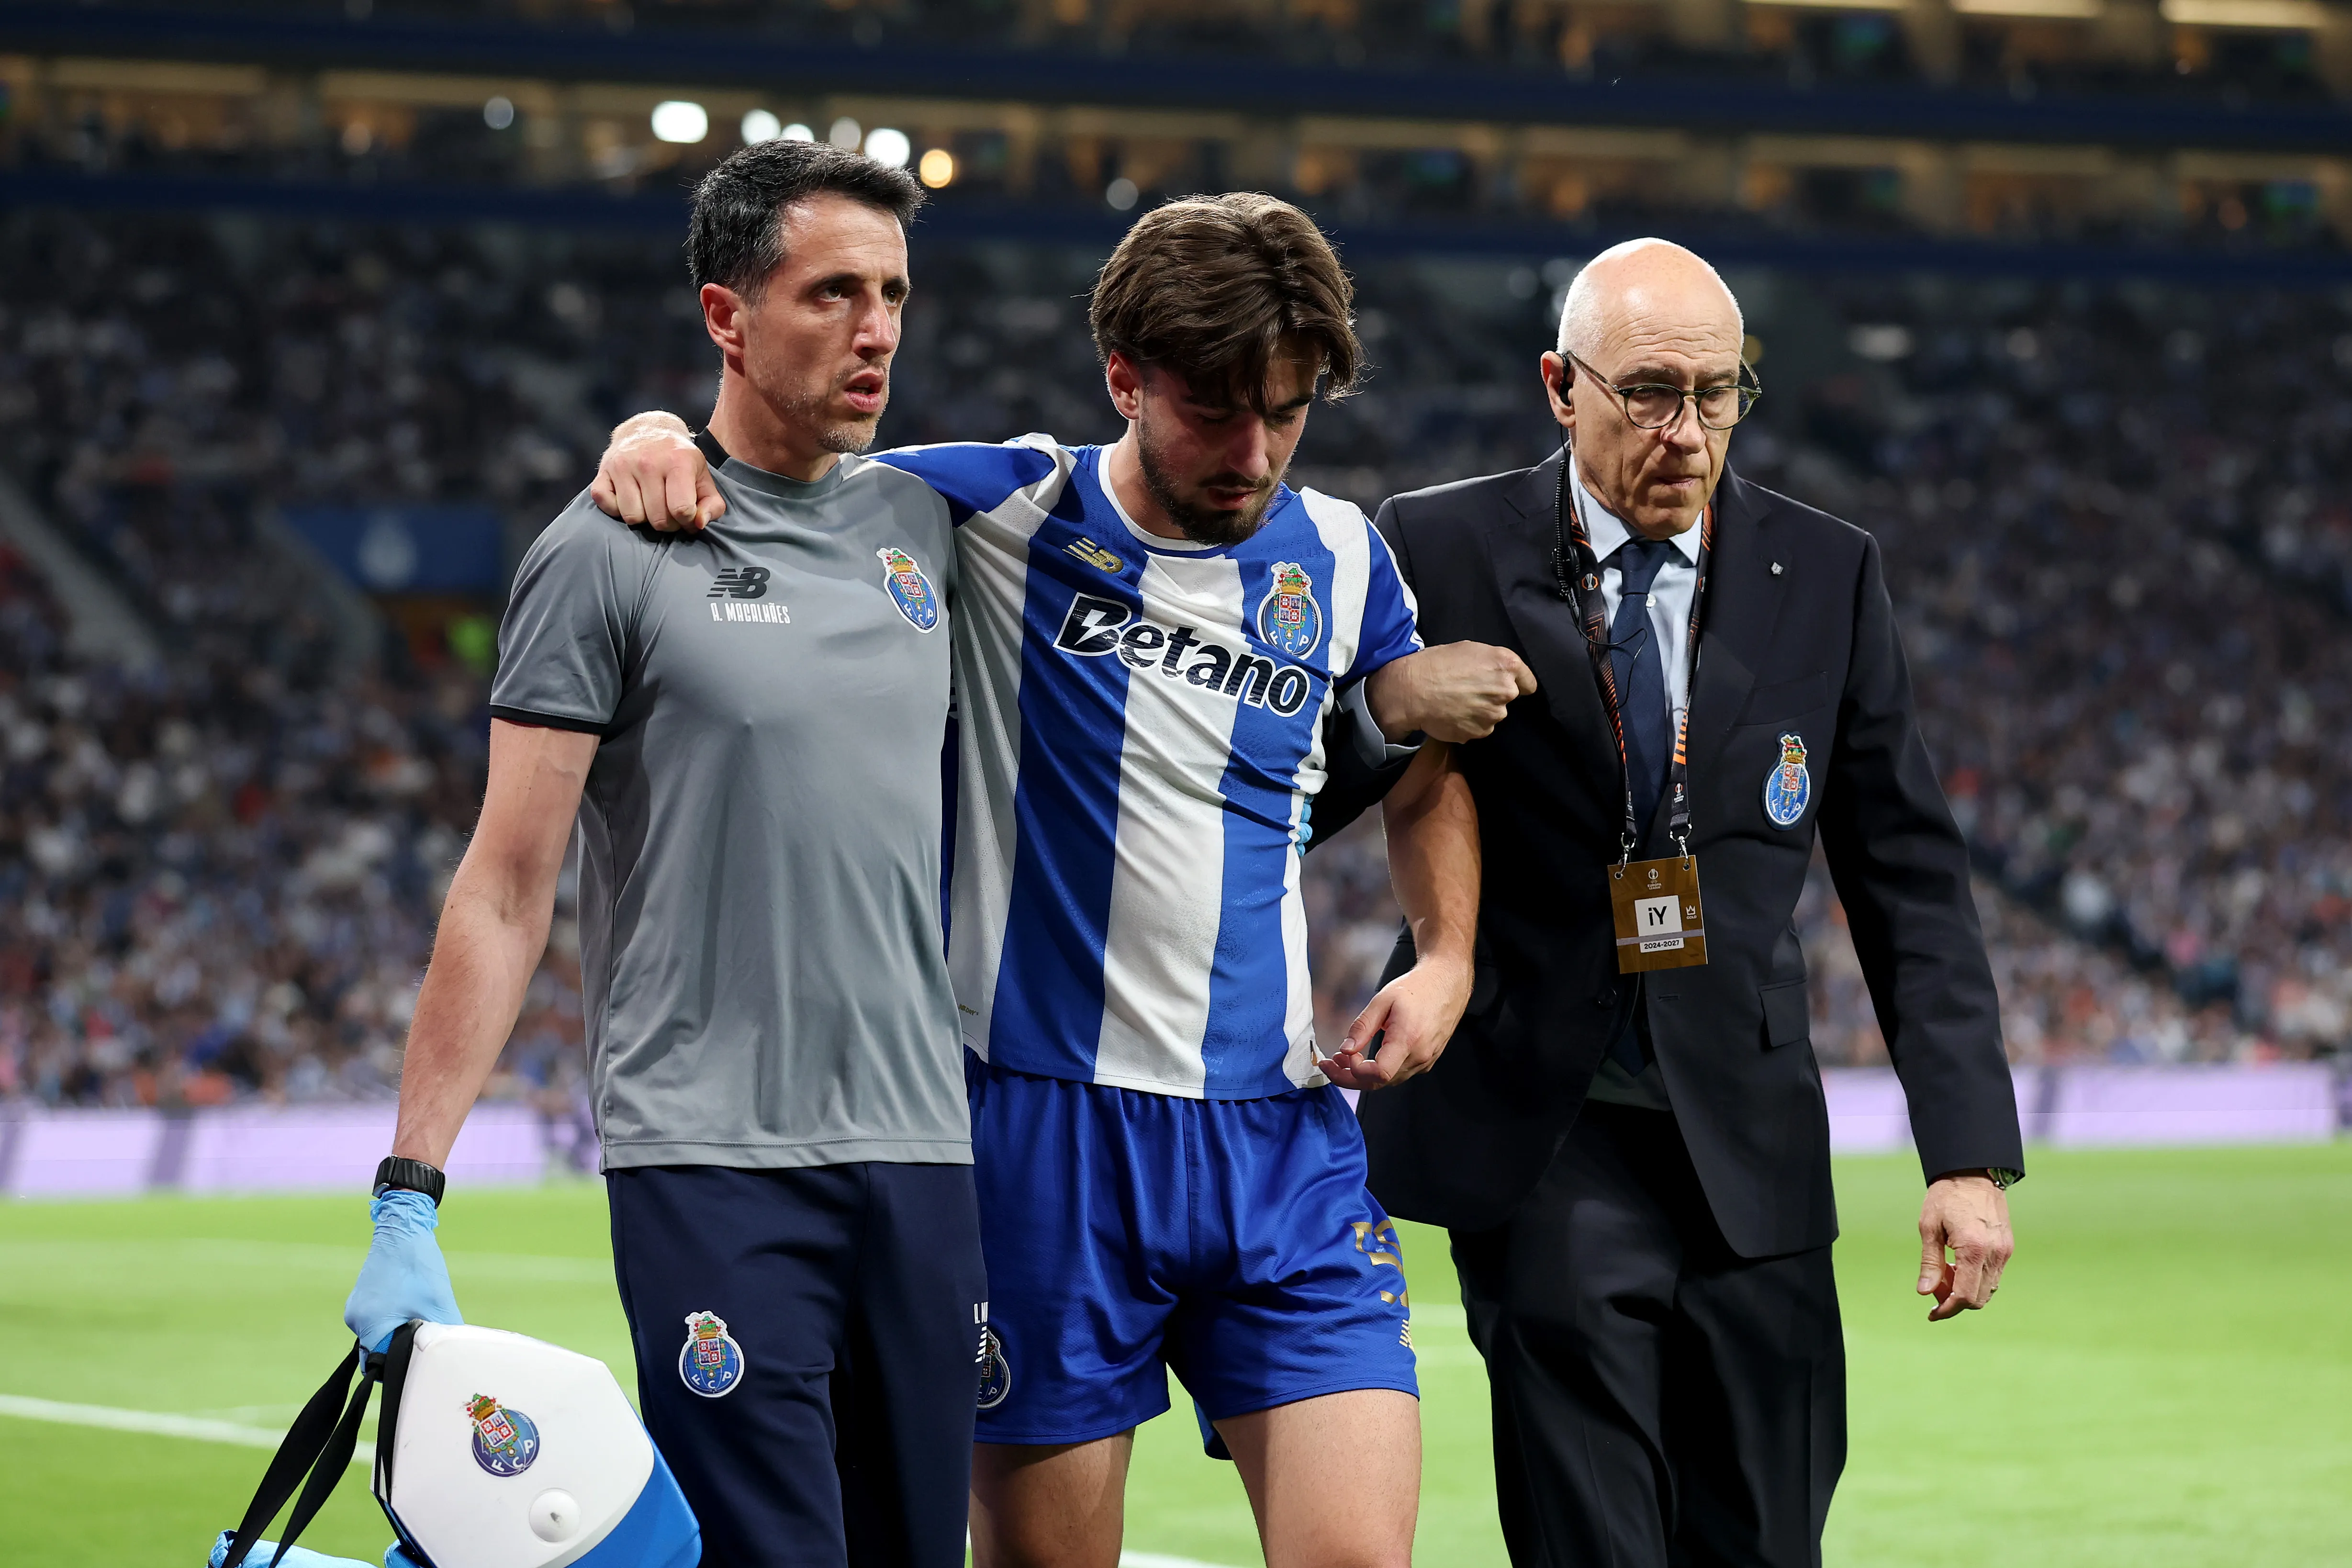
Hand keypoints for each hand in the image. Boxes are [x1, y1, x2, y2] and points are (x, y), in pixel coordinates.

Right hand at [344, 1188, 462, 1351]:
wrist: (404, 1227)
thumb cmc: (420, 1267)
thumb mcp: (440, 1305)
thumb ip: (443, 1336)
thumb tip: (451, 1357)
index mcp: (369, 1326)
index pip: (382, 1365)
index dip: (404, 1367)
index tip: (422, 1364)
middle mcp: (356, 1321)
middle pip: (380, 1351)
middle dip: (402, 1351)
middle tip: (426, 1345)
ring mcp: (356, 1308)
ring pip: (380, 1335)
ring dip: (400, 1333)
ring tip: (422, 1320)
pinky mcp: (362, 1298)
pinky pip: (378, 1320)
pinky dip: (394, 1319)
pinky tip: (412, 1307)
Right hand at [589, 412, 723, 531]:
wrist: (649, 430)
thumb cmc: (679, 460)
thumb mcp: (703, 477)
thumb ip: (712, 505)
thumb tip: (698, 525)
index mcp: (677, 462)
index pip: (681, 510)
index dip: (686, 522)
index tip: (687, 516)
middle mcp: (648, 462)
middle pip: (658, 519)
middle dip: (667, 524)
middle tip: (669, 512)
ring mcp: (622, 466)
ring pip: (632, 517)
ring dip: (643, 519)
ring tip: (650, 504)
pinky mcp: (603, 472)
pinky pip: (606, 506)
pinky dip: (616, 510)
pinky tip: (630, 499)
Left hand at [1318, 955, 1471, 1090]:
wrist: (1447, 983)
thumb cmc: (1417, 988)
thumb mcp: (1382, 1000)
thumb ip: (1362, 1027)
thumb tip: (1345, 1049)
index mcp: (1408, 1039)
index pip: (1379, 1073)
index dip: (1355, 1071)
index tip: (1342, 1056)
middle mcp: (1420, 1055)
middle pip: (1380, 1082)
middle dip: (1350, 1077)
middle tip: (1331, 1063)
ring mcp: (1426, 1061)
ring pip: (1388, 1080)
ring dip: (1363, 1074)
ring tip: (1345, 1057)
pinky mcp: (1427, 1061)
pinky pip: (1399, 1073)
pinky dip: (1379, 1070)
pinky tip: (1367, 1057)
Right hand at [1366, 642, 1536, 742]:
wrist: (1412, 690)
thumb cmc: (1437, 663)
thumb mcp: (1469, 649)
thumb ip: (1493, 664)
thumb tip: (1499, 676)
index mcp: (1507, 665)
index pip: (1528, 683)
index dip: (1518, 683)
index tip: (1506, 684)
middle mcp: (1506, 691)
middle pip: (1508, 698)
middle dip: (1493, 695)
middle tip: (1469, 690)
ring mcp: (1494, 714)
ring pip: (1493, 714)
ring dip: (1481, 711)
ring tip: (1457, 702)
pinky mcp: (1480, 732)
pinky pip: (1479, 728)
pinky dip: (1469, 723)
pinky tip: (1452, 714)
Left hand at [1917, 1172, 2013, 1321]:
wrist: (1973, 1172)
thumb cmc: (1946, 1196)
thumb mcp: (1929, 1227)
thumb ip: (1930, 1262)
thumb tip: (1925, 1292)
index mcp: (1974, 1249)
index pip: (1965, 1296)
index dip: (1948, 1310)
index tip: (1932, 1313)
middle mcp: (1995, 1254)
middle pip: (1979, 1298)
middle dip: (1956, 1302)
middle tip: (1935, 1290)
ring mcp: (2004, 1251)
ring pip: (1988, 1289)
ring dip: (1967, 1291)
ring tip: (1945, 1274)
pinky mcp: (2007, 1247)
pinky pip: (1993, 1275)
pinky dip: (1976, 1279)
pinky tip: (1959, 1266)